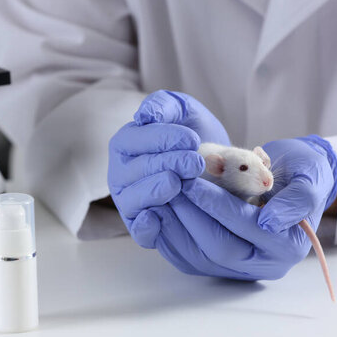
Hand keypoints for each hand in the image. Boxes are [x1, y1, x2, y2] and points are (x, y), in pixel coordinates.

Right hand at [107, 90, 229, 250]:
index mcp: (126, 144)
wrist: (215, 168)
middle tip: (196, 162)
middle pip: (138, 170)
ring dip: (157, 191)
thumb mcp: (183, 111)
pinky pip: (139, 231)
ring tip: (180, 183)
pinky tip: (158, 217)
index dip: (162, 139)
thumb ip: (163, 105)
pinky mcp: (143, 227)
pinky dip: (146, 227)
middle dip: (168, 164)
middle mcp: (121, 174)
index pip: (135, 140)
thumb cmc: (193, 136)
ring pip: (134, 200)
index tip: (192, 139)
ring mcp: (130, 202)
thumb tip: (144, 116)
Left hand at [164, 135, 336, 279]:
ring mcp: (239, 268)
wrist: (295, 180)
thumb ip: (297, 199)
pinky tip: (156, 214)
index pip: (244, 228)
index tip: (191, 182)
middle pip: (217, 249)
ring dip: (173, 227)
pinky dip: (168, 238)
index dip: (215, 205)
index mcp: (287, 246)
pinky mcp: (219, 264)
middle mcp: (264, 264)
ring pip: (197, 258)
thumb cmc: (304, 174)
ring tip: (157, 197)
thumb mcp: (311, 178)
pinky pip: (188, 259)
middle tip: (168, 187)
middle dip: (188, 216)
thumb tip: (269, 223)